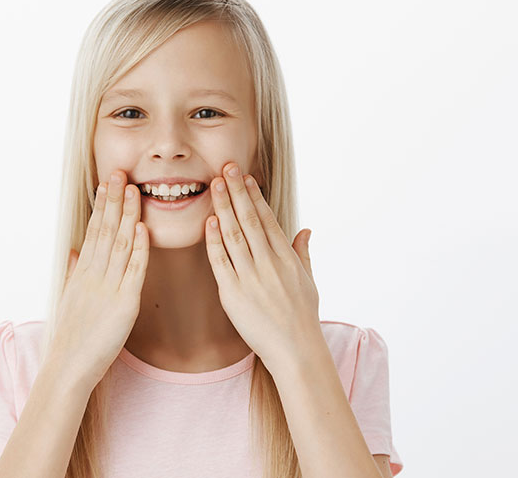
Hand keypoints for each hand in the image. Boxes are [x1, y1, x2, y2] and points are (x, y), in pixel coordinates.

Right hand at [49, 170, 148, 388]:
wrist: (69, 366)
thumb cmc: (71, 336)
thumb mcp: (69, 299)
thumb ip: (73, 273)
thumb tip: (74, 251)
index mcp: (82, 273)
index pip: (93, 230)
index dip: (102, 205)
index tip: (107, 183)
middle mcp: (93, 275)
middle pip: (105, 230)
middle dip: (113, 200)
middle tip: (120, 173)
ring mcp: (108, 288)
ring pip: (119, 244)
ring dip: (127, 215)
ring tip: (134, 190)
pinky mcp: (124, 304)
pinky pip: (133, 271)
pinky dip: (138, 248)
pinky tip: (142, 229)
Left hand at [204, 162, 320, 371]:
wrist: (295, 350)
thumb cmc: (302, 317)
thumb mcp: (309, 281)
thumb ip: (303, 253)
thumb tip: (305, 230)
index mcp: (286, 257)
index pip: (267, 218)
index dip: (254, 196)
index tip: (245, 177)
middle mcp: (268, 263)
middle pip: (248, 220)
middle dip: (236, 191)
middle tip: (226, 167)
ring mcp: (250, 277)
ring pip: (233, 235)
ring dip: (222, 207)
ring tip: (213, 185)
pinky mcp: (233, 293)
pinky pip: (221, 262)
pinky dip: (214, 241)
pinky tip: (209, 221)